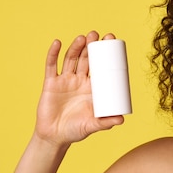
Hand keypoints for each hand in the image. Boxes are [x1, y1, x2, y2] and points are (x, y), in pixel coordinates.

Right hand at [34, 31, 123, 145]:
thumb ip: (105, 123)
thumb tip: (122, 120)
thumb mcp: (93, 126)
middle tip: (96, 35)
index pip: (101, 67)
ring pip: (70, 59)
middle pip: (86, 59)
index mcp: (93, 88)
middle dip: (91, 46)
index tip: (111, 42)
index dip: (105, 55)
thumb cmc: (76, 131)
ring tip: (82, 38)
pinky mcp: (51, 83)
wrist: (54, 137)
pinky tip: (57, 43)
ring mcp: (65, 81)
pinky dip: (53, 54)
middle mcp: (79, 81)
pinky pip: (51, 66)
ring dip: (76, 47)